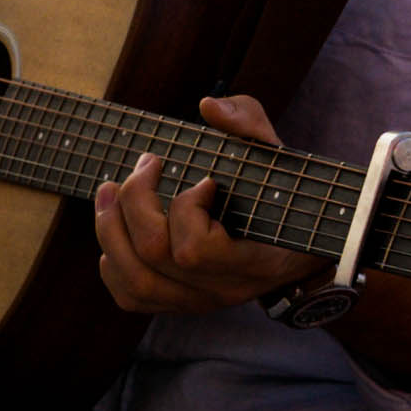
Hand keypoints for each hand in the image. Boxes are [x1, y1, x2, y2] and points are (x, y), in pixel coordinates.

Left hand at [93, 93, 322, 315]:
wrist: (300, 247)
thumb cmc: (283, 194)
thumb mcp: (276, 154)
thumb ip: (248, 123)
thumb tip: (208, 107)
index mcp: (254, 260)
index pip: (195, 251)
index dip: (186, 209)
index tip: (205, 180)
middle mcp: (224, 290)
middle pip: (154, 255)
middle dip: (135, 202)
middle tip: (146, 165)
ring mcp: (200, 302)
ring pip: (135, 279)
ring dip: (110, 228)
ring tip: (109, 190)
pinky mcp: (181, 304)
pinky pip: (131, 297)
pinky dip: (112, 264)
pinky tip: (118, 231)